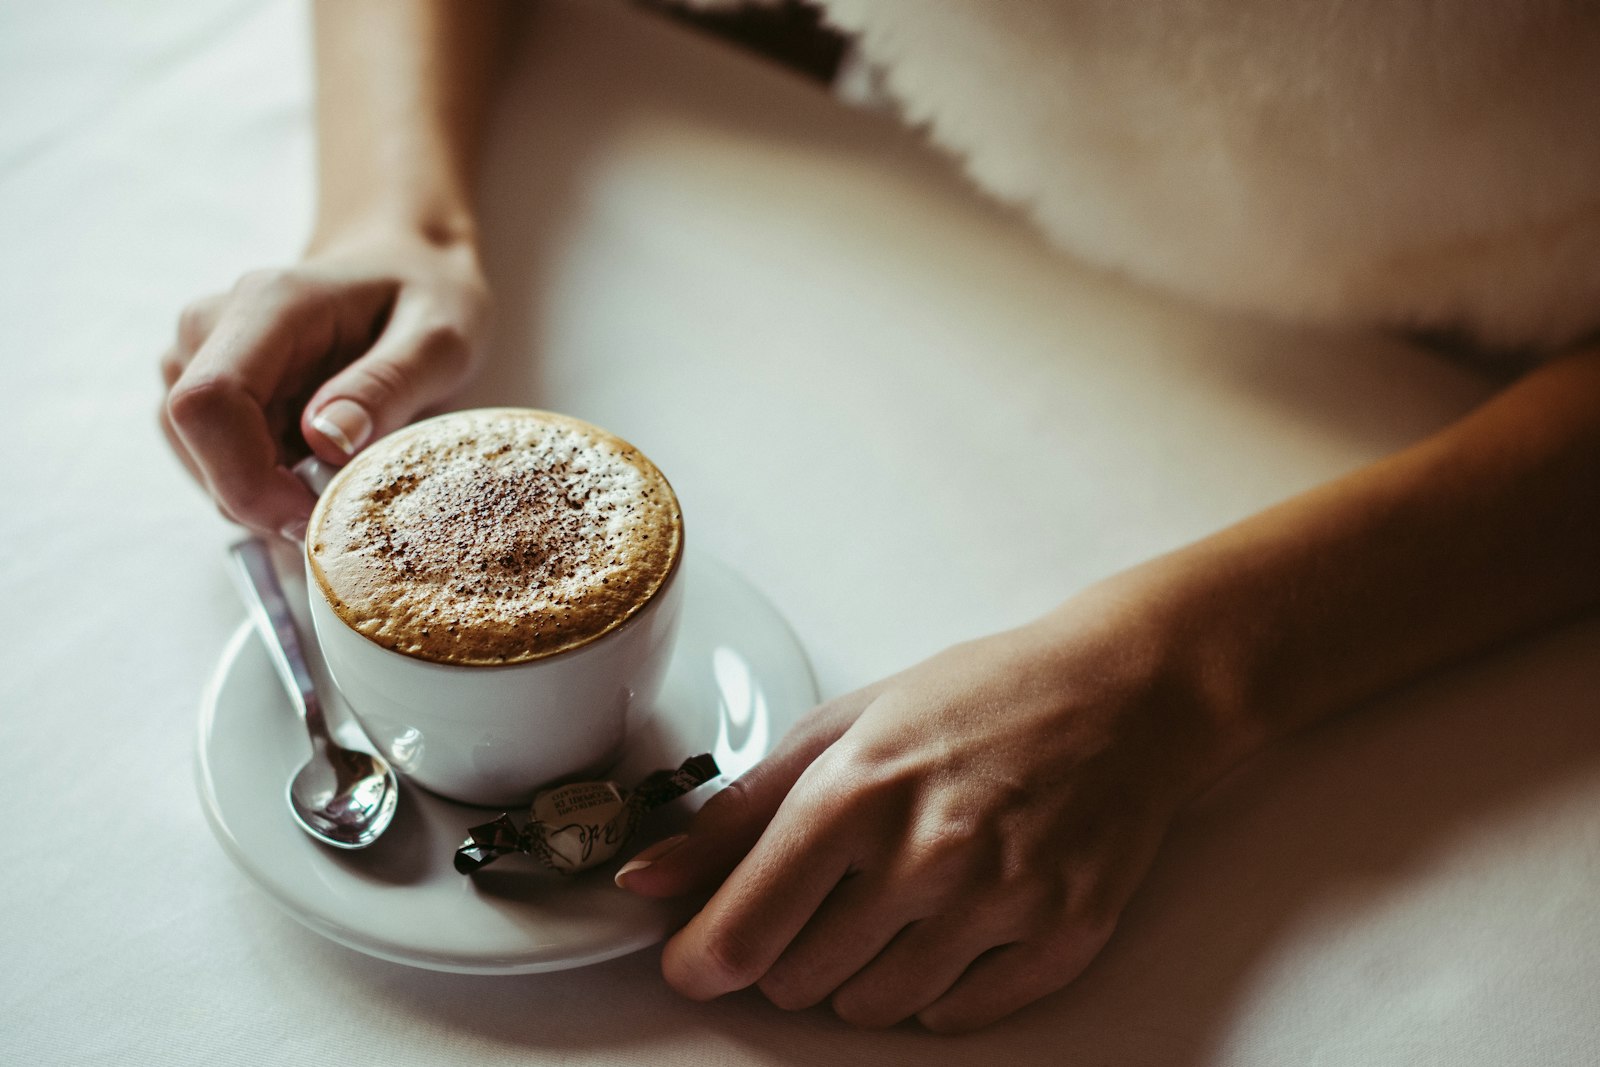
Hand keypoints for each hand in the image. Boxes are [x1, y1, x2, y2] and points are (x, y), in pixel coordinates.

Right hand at [159, 223, 489, 537]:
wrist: (403, 268)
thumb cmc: (426, 298)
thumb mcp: (440, 338)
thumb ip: (388, 386)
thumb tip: (327, 440)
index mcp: (267, 305)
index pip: (208, 404)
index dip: (249, 481)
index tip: (317, 517)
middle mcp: (210, 327)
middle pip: (199, 447)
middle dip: (269, 500)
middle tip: (350, 501)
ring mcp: (196, 360)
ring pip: (204, 467)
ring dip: (272, 497)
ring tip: (346, 470)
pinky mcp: (204, 394)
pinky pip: (217, 467)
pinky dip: (270, 488)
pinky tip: (322, 466)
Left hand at [617, 603, 1224, 1031]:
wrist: (1124, 695)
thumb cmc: (980, 699)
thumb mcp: (844, 729)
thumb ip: (737, 815)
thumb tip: (647, 880)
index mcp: (857, 793)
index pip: (744, 932)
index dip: (703, 960)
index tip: (698, 961)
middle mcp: (927, 856)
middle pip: (798, 982)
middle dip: (789, 952)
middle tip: (827, 894)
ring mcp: (1002, 901)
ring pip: (872, 1009)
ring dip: (859, 973)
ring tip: (894, 900)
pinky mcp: (1063, 936)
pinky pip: (957, 1016)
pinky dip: (935, 986)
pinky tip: (950, 922)